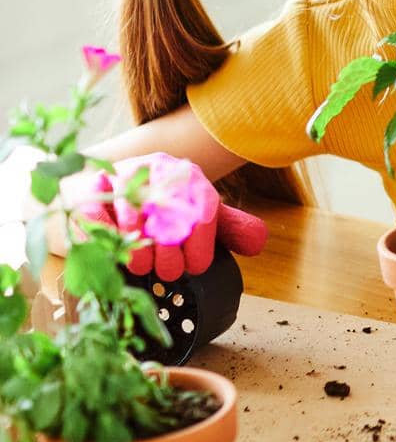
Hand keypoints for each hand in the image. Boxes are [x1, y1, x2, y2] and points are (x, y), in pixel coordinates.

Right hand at [74, 153, 266, 277]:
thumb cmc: (162, 208)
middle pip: (170, 215)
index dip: (200, 244)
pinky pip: (98, 217)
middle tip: (168, 271)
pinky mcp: (91, 191)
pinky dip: (108, 240)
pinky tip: (116, 251)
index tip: (194, 266)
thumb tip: (258, 243)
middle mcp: (159, 171)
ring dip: (139, 251)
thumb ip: (228, 228)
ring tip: (143, 266)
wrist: (113, 187)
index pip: (203, 209)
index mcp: (191, 177)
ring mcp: (123, 178)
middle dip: (170, 253)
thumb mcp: (198, 214)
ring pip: (134, 218)